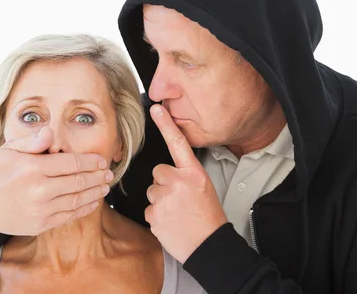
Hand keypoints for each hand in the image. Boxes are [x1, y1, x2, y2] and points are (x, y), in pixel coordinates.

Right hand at [0, 126, 112, 235]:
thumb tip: (51, 132)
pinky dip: (83, 208)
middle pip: (78, 182)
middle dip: (97, 177)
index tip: (101, 160)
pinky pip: (69, 216)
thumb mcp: (9, 150)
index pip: (71, 163)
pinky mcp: (40, 225)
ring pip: (76, 200)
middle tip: (109, 173)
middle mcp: (38, 190)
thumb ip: (32, 141)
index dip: (90, 161)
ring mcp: (40, 210)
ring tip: (104, 186)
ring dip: (94, 193)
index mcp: (32, 168)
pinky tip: (92, 201)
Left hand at [145, 104, 227, 262]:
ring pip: (152, 191)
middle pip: (157, 172)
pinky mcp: (153, 213)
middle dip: (164, 184)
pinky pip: (148, 209)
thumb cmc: (208, 218)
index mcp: (193, 173)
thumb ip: (186, 176)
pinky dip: (157, 217)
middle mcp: (178, 181)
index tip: (157, 108)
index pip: (178, 143)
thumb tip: (166, 173)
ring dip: (160, 201)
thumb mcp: (204, 188)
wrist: (208, 246)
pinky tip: (171, 223)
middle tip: (179, 200)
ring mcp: (164, 197)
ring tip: (177, 213)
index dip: (166, 124)